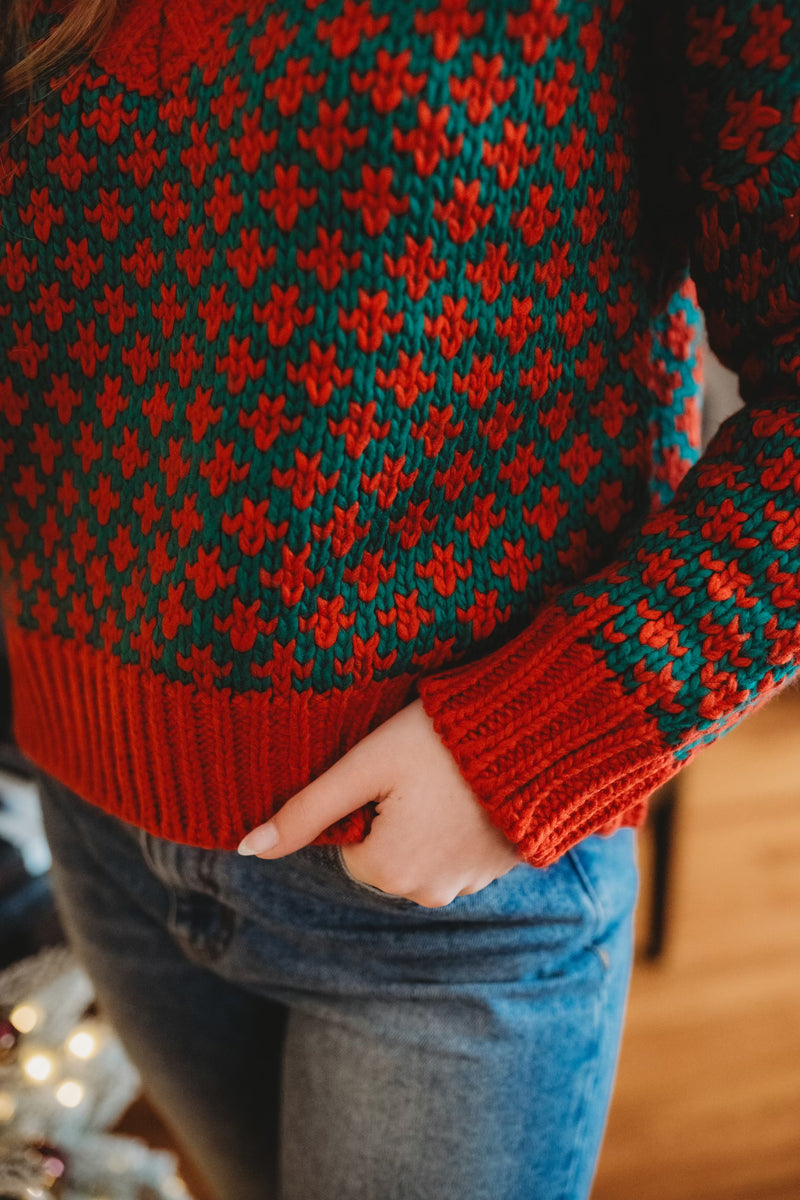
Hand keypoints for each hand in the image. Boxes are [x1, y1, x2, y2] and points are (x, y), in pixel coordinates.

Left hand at [237, 698, 521, 906]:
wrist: (536, 734)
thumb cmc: (442, 742)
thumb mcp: (365, 766)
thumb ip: (306, 810)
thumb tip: (247, 849)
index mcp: (386, 871)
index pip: (347, 843)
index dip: (363, 800)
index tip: (391, 769)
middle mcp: (425, 893)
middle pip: (381, 852)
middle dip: (391, 814)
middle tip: (418, 769)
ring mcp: (466, 886)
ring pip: (417, 852)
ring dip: (425, 820)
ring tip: (447, 775)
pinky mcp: (496, 870)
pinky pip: (454, 852)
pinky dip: (456, 825)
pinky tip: (470, 789)